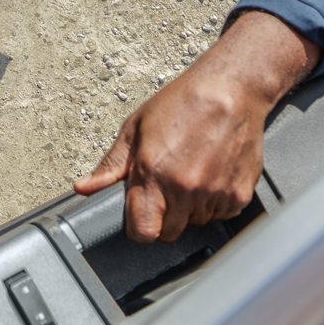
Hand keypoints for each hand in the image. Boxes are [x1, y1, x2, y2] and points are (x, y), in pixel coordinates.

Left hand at [74, 10, 319, 242]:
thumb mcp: (135, 128)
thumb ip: (110, 165)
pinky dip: (216, 202)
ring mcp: (215, 194)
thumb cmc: (182, 103)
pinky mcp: (240, 195)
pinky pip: (222, 215)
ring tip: (192, 173)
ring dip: (191, 209)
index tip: (140, 216)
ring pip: (196, 224)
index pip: (142, 232)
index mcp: (154, 174)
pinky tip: (212, 174)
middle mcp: (185, 189)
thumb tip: (83, 188)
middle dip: (164, 217)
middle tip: (166, 187)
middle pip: (170, 233)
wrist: (230, 91)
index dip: (139, 228)